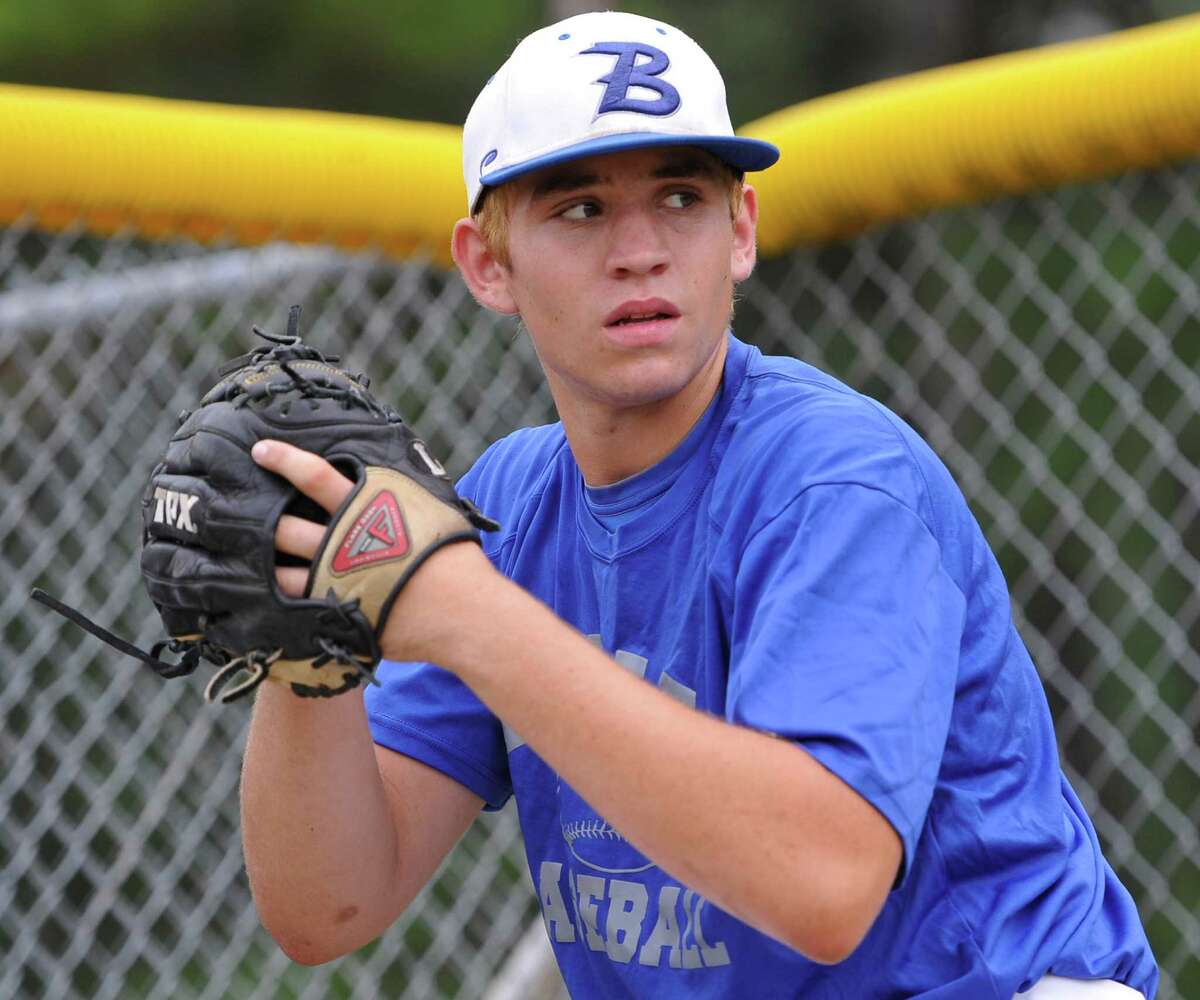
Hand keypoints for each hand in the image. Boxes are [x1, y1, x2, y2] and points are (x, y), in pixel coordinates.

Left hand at [252, 438, 494, 664]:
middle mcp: (344, 540)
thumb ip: (404, 496)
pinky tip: (256, 603)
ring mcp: (336, 578)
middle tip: (225, 510)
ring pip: (282, 570)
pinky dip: (274, 603)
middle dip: (252, 517)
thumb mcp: (432, 510)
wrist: (460, 610)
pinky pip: (296, 607)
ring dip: (257, 565)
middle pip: (286, 526)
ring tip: (233, 560)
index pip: (317, 476)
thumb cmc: (454, 557)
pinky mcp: (337, 611)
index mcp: (368, 507)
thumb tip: (392, 479)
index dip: (286, 461)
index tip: (260, 450)